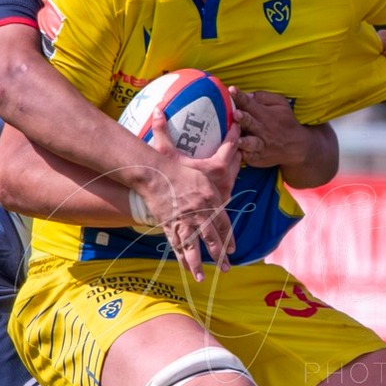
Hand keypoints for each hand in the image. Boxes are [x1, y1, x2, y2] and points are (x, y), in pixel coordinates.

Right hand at [137, 110, 241, 279]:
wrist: (152, 174)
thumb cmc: (166, 164)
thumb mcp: (174, 151)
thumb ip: (176, 135)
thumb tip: (161, 109)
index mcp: (208, 195)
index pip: (222, 217)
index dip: (227, 233)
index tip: (233, 246)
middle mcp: (202, 210)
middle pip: (213, 234)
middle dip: (220, 252)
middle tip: (228, 265)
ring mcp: (188, 220)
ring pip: (198, 244)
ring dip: (203, 261)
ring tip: (208, 276)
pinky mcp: (173, 226)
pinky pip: (180, 246)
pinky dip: (185, 260)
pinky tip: (190, 273)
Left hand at [230, 87, 308, 167]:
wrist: (296, 146)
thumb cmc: (285, 121)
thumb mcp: (280, 103)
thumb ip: (263, 97)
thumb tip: (247, 95)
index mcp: (265, 114)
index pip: (250, 103)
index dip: (240, 96)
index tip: (231, 90)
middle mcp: (262, 129)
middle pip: (249, 122)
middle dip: (242, 118)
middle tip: (235, 113)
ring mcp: (260, 144)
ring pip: (250, 142)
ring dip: (244, 141)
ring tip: (237, 140)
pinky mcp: (258, 157)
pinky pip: (249, 157)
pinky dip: (244, 156)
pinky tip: (237, 154)